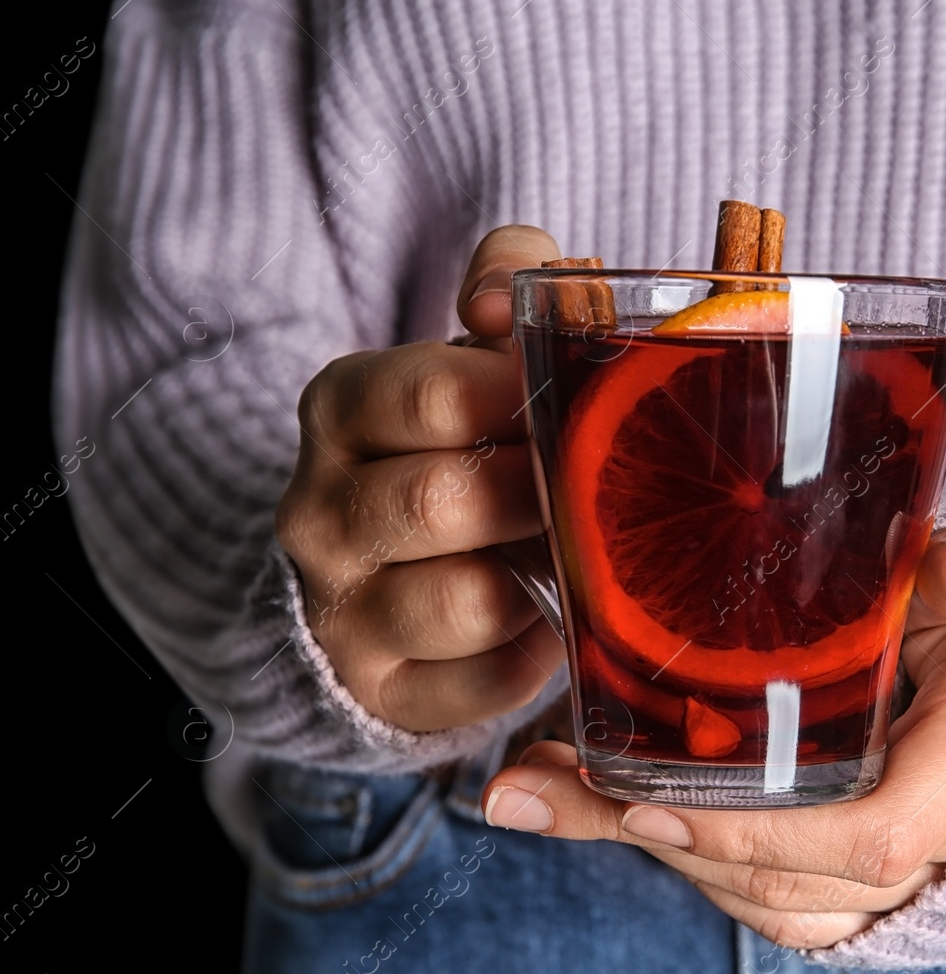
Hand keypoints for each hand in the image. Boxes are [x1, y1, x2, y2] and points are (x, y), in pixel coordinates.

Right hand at [275, 226, 570, 730]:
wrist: (381, 569)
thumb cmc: (457, 443)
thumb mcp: (472, 350)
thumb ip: (507, 282)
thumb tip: (504, 296)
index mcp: (343, 408)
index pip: (425, 396)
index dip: (516, 398)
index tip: (575, 401)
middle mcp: (321, 510)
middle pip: (437, 501)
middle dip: (537, 495)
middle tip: (597, 487)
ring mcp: (343, 609)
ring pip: (460, 602)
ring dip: (540, 579)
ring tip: (581, 554)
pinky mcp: (383, 691)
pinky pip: (478, 686)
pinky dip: (534, 658)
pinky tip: (555, 623)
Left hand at [480, 528, 945, 949]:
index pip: (877, 838)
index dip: (760, 833)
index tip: (650, 802)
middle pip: (798, 879)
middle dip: (676, 842)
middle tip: (567, 786)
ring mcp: (911, 876)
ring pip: (779, 904)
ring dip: (671, 858)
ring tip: (567, 792)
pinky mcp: (868, 891)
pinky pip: (783, 912)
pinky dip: (702, 872)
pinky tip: (627, 817)